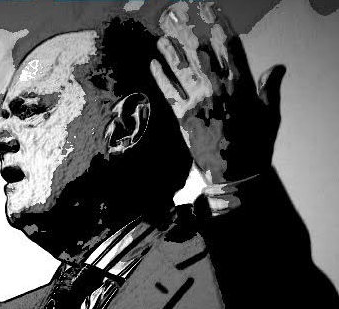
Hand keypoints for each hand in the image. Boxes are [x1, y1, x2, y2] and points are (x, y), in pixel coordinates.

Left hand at [150, 1, 285, 183]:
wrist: (234, 172)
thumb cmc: (255, 145)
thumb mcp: (269, 115)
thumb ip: (268, 89)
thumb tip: (276, 67)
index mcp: (240, 86)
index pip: (230, 48)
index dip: (219, 27)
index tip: (211, 12)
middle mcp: (217, 89)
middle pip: (201, 53)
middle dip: (189, 32)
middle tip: (178, 16)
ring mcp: (198, 102)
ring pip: (181, 69)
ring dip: (169, 51)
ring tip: (161, 36)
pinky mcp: (182, 116)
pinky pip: (168, 92)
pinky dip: (160, 77)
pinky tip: (152, 64)